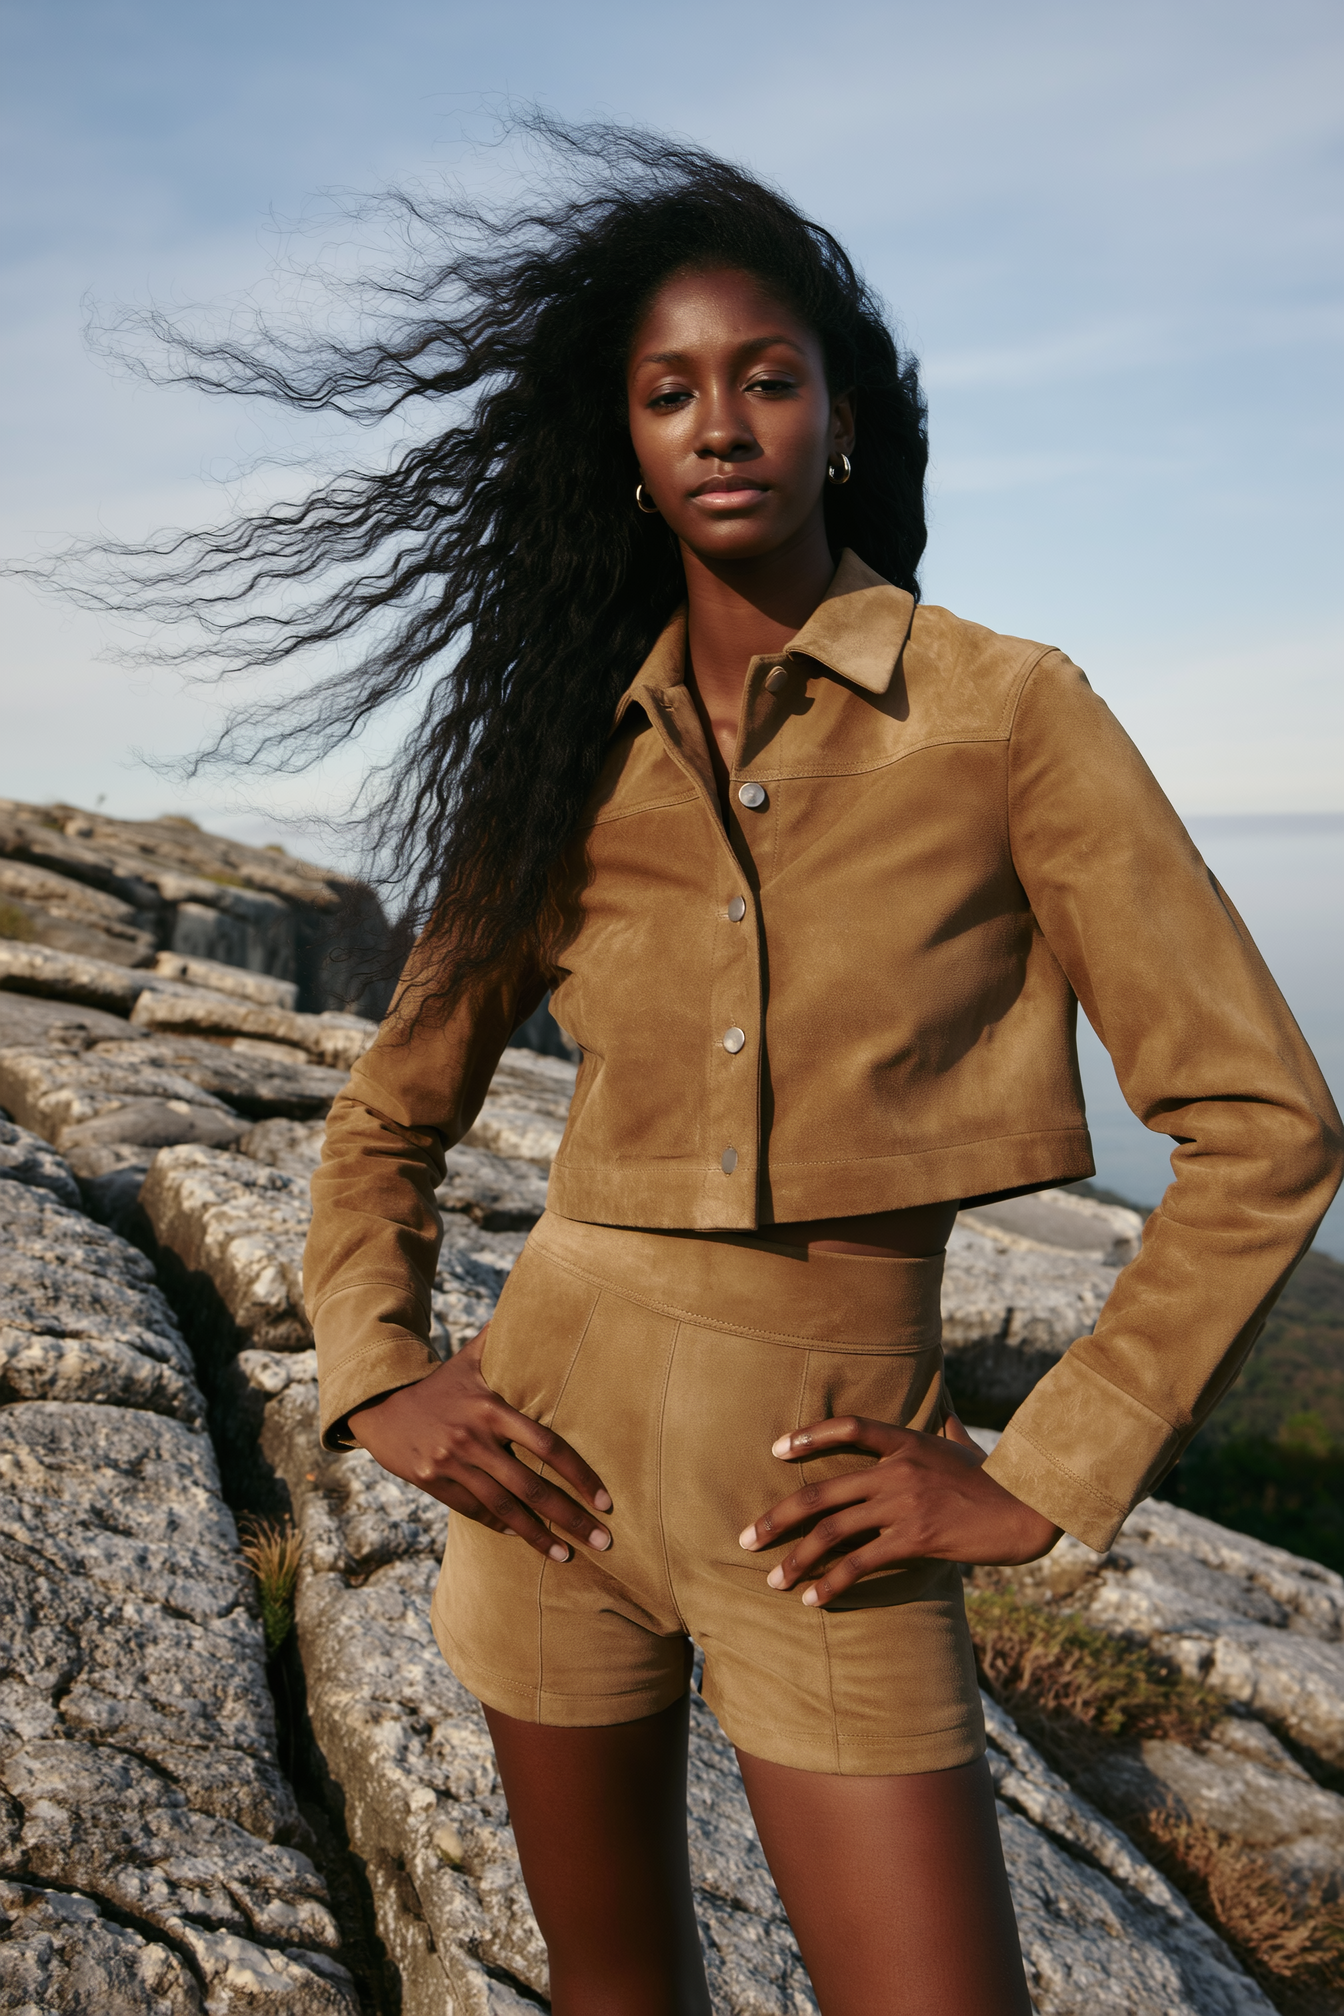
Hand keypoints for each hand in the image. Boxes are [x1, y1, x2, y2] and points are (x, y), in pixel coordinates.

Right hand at [348, 1328, 611, 1563]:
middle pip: (531, 1486)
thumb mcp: (472, 1357)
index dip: (579, 1474)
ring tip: (568, 1556)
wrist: (382, 1403)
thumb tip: (542, 1299)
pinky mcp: (432, 1482)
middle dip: (570, 1517)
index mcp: (491, 1406)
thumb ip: (507, 1337)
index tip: (605, 1501)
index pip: (547, 1445)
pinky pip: (474, 1511)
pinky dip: (501, 1526)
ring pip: (504, 1508)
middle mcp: (473, 1437)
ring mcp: (451, 1463)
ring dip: (539, 1536)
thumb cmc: (442, 1382)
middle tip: (604, 1541)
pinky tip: (523, 1539)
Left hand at [738, 1413, 1059, 1606]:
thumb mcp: (964, 1443)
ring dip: (797, 1558)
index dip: (809, 1436)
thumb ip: (943, 1426)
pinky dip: (832, 1582)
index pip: (848, 1428)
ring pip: (834, 1531)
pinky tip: (814, 1598)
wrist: (1030, 1507)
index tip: (777, 1450)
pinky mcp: (915, 1539)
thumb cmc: (1000, 1477)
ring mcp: (904, 1505)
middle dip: (778, 1517)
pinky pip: (861, 1562)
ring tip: (773, 1579)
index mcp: (906, 1442)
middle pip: (822, 1492)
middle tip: (747, 1537)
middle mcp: (897, 1470)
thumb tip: (940, 1406)